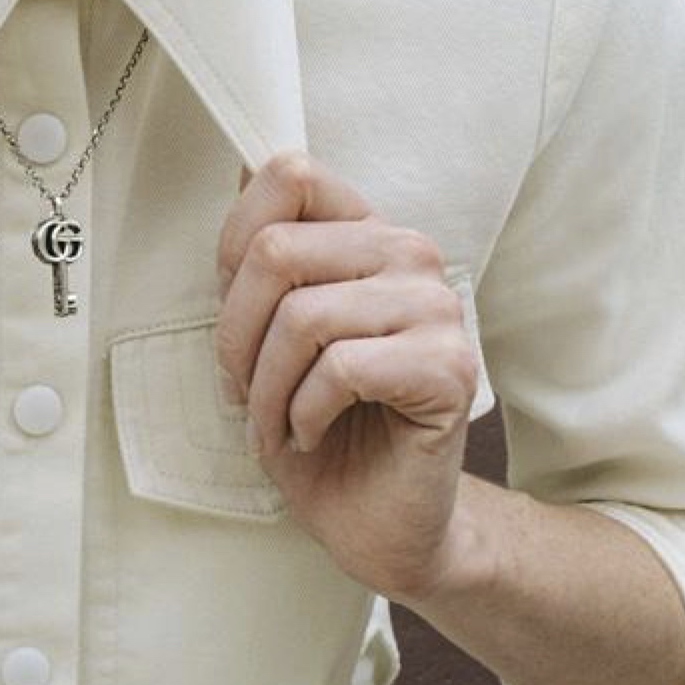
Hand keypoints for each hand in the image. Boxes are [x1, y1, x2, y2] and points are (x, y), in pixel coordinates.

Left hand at [212, 151, 480, 601]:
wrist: (375, 521)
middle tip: (246, 392)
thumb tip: (236, 162)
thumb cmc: (317, 425)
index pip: (290, 174)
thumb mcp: (264, 334)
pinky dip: (304, 413)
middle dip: (236, 337)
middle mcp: (410, 253)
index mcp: (365, 233)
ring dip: (266, 388)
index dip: (234, 246)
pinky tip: (312, 434)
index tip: (238, 321)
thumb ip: (257, 257)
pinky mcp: (450, 366)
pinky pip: (341, 367)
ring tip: (277, 423)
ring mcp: (438, 307)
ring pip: (303, 316)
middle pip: (277, 250)